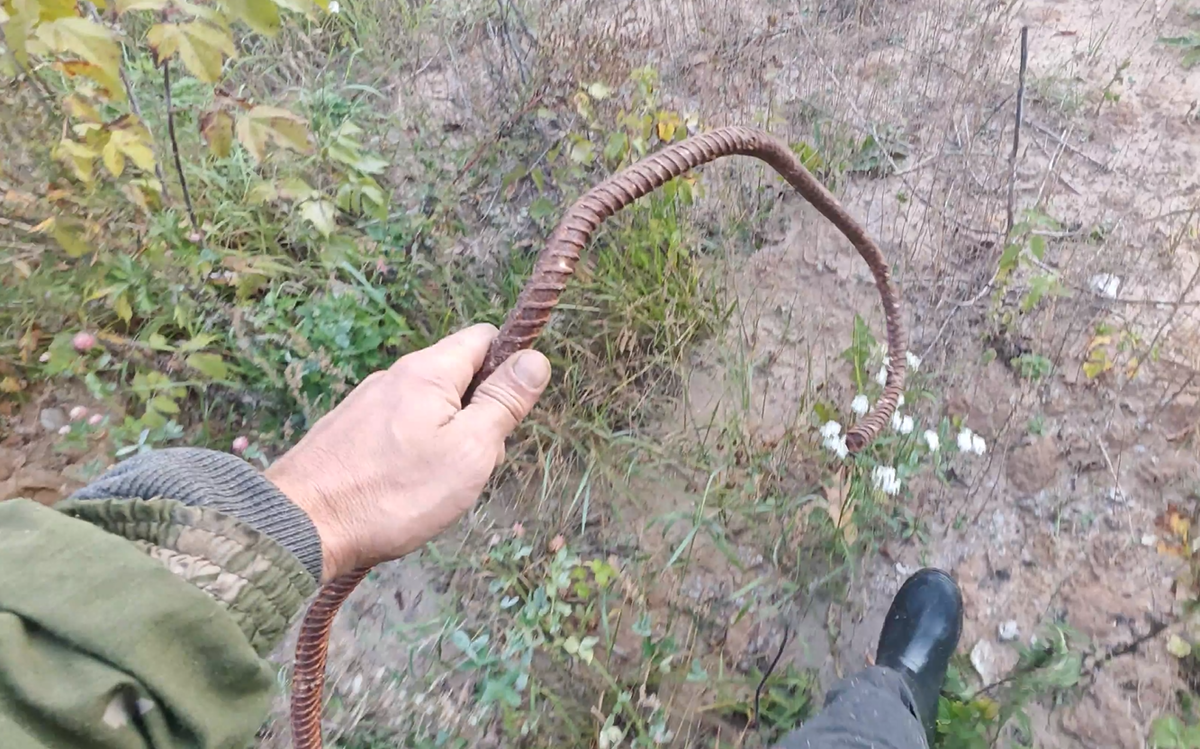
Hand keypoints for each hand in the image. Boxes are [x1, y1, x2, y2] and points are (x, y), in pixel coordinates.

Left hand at [265, 323, 550, 581]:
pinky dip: (415, 451)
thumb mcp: (469, 449)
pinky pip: (400, 428)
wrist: (302, 526)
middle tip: (474, 462)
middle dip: (479, 412)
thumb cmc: (394, 492)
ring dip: (448, 437)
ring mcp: (367, 403)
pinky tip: (406, 489)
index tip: (511, 411)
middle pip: (458, 375)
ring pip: (429, 406)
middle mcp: (394, 376)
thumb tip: (536, 357)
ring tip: (438, 485)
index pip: (485, 337)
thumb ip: (503, 402)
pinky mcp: (348, 431)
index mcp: (428, 371)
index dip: (509, 366)